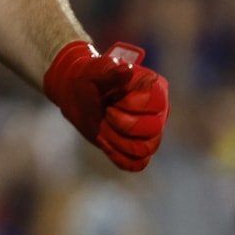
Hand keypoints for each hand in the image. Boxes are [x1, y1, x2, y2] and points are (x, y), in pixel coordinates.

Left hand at [44, 41, 168, 171]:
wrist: (76, 95)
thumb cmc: (89, 79)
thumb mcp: (95, 73)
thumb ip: (111, 73)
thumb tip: (127, 70)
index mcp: (154, 87)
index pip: (156, 102)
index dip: (133, 106)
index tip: (113, 101)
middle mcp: (158, 111)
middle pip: (154, 129)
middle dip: (124, 125)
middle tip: (106, 114)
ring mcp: (150, 132)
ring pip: (146, 149)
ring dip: (118, 142)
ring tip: (102, 129)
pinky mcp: (138, 148)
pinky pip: (137, 163)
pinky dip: (118, 156)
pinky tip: (104, 142)